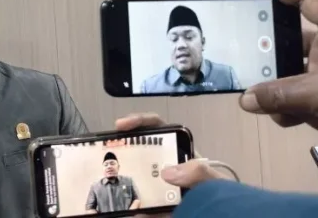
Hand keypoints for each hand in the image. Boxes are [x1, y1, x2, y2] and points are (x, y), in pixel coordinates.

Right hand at [115, 113, 230, 216]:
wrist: (226, 214)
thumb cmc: (224, 198)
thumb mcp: (215, 183)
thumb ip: (199, 173)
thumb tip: (168, 171)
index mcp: (179, 154)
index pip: (157, 128)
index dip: (138, 122)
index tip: (121, 125)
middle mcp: (165, 168)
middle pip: (138, 151)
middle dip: (120, 150)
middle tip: (105, 152)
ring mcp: (158, 189)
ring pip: (133, 179)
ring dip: (121, 181)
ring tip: (105, 180)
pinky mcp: (156, 209)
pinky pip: (138, 208)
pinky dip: (131, 211)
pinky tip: (126, 212)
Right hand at [239, 0, 317, 129]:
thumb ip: (281, 96)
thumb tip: (247, 99)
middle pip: (293, 40)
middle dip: (270, 56)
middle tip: (250, 61)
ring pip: (295, 71)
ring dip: (279, 88)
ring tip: (265, 101)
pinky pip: (304, 93)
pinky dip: (292, 105)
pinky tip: (285, 118)